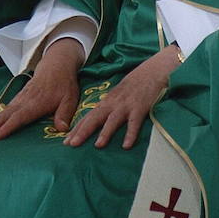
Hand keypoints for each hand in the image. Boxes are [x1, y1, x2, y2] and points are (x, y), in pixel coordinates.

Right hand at [0, 37, 83, 141]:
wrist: (55, 65)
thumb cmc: (63, 84)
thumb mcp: (69, 98)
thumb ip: (65, 114)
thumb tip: (62, 129)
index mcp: (35, 103)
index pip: (18, 117)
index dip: (7, 128)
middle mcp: (23, 102)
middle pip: (2, 117)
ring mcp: (18, 100)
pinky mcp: (16, 100)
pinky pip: (2, 112)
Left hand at [64, 45, 180, 150]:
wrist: (153, 71)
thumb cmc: (135, 85)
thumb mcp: (118, 95)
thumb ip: (109, 108)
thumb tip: (98, 124)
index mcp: (107, 102)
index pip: (89, 116)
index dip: (77, 129)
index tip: (65, 141)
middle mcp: (113, 104)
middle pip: (95, 118)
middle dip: (82, 131)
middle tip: (71, 144)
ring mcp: (126, 105)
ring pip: (113, 120)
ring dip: (105, 132)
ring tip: (97, 145)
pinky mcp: (140, 107)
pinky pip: (134, 122)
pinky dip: (130, 134)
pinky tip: (126, 145)